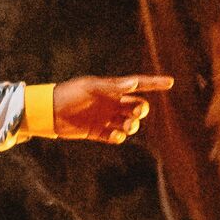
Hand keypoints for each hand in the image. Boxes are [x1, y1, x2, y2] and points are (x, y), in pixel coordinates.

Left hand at [50, 75, 173, 144]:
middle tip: (136, 115)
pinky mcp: (97, 132)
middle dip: (141, 111)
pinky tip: (113, 136)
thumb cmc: (70, 93)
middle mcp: (112, 103)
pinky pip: (114, 137)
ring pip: (128, 124)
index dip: (154, 84)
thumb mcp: (91, 87)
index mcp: (112, 89)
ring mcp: (105, 118)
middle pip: (137, 107)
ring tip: (126, 127)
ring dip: (131, 126)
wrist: (50, 111)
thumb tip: (133, 83)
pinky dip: (117, 137)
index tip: (170, 82)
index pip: (138, 85)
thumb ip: (112, 86)